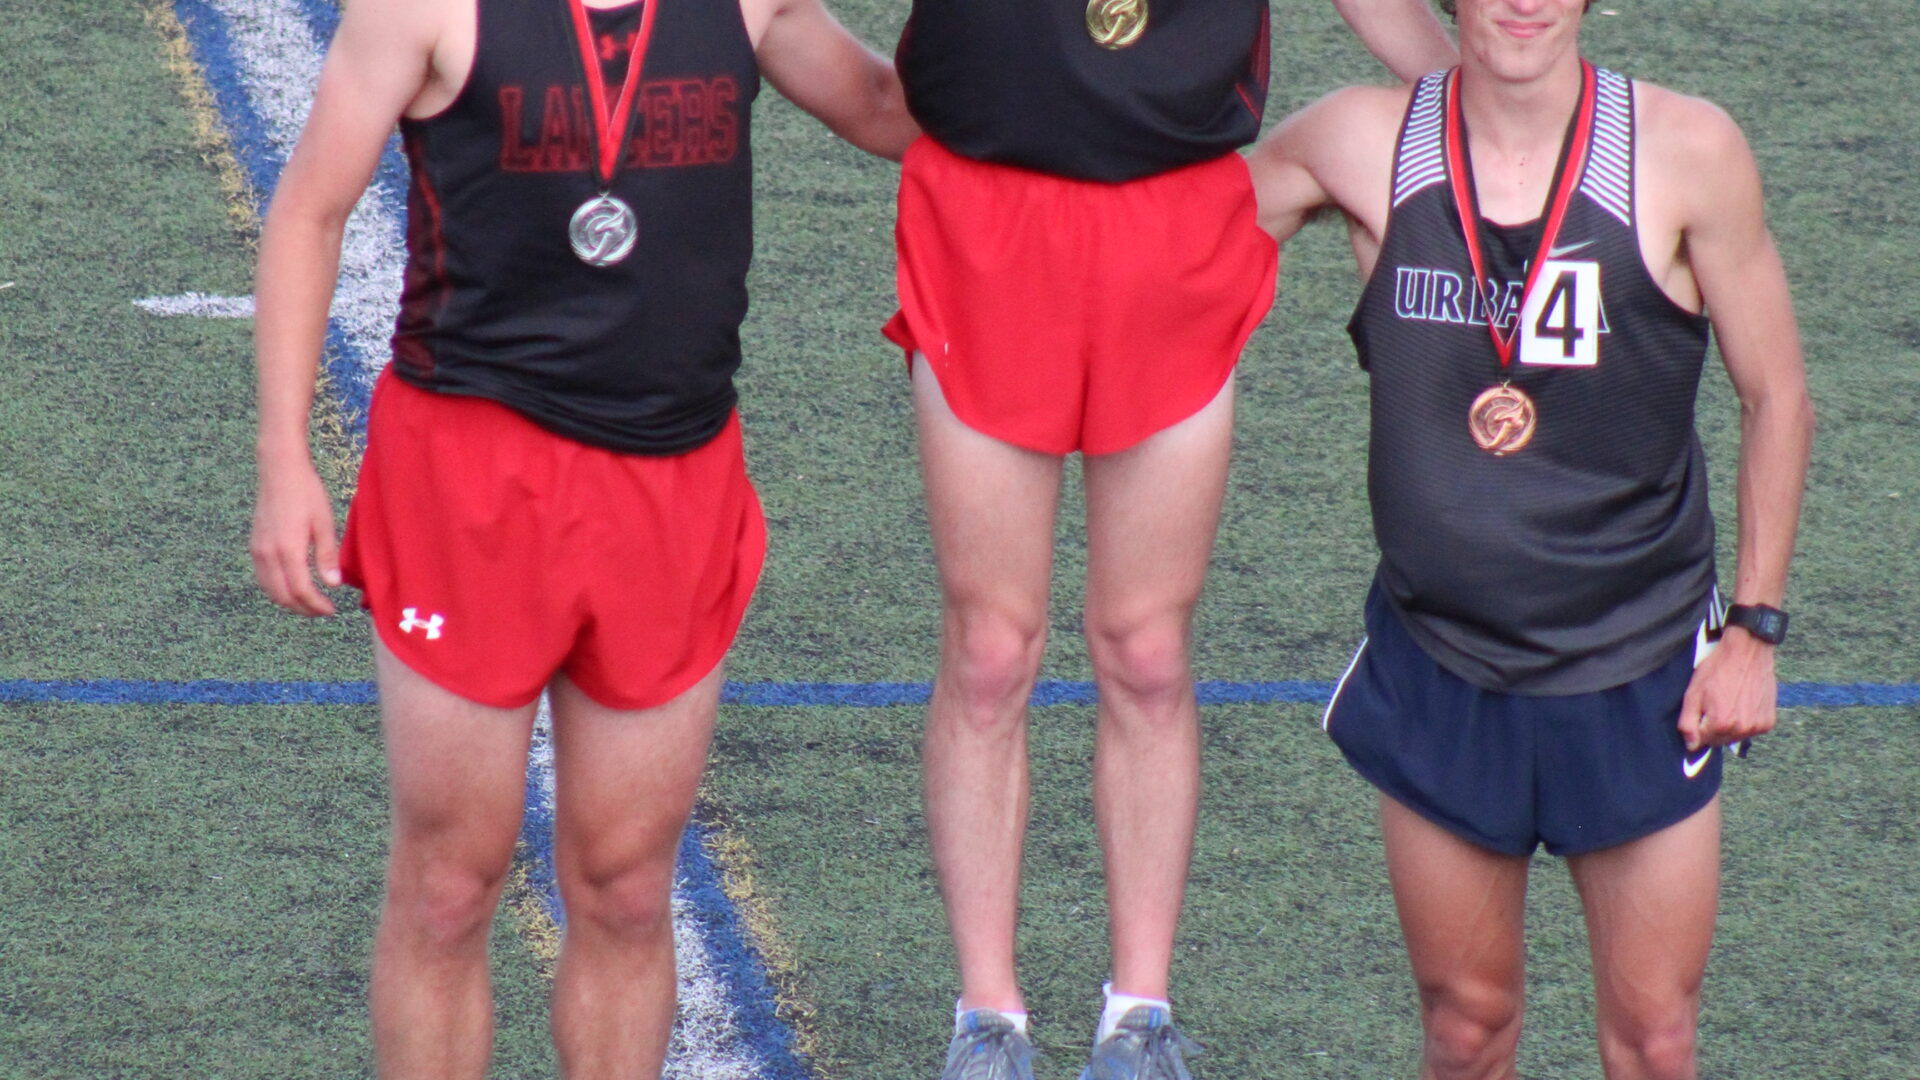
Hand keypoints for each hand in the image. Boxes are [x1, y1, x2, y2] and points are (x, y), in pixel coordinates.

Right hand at [250, 453, 341, 615]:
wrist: (279, 471)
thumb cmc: (306, 493)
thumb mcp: (324, 524)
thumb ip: (327, 556)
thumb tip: (333, 585)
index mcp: (288, 550)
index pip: (301, 591)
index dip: (316, 605)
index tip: (332, 609)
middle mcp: (268, 554)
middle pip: (283, 596)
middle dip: (303, 609)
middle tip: (323, 611)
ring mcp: (258, 551)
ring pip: (270, 590)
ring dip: (289, 602)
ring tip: (310, 602)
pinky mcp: (254, 546)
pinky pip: (263, 578)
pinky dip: (277, 590)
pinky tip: (292, 587)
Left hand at [1676, 628, 1777, 750]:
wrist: (1748, 652)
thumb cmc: (1718, 669)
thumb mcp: (1693, 693)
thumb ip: (1688, 723)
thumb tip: (1691, 746)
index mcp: (1720, 724)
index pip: (1702, 742)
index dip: (1698, 727)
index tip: (1700, 713)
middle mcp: (1741, 729)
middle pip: (1719, 741)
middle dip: (1712, 728)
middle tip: (1714, 705)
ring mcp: (1757, 727)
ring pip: (1735, 737)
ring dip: (1729, 727)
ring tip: (1729, 703)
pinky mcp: (1769, 722)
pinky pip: (1751, 731)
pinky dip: (1745, 722)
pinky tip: (1742, 704)